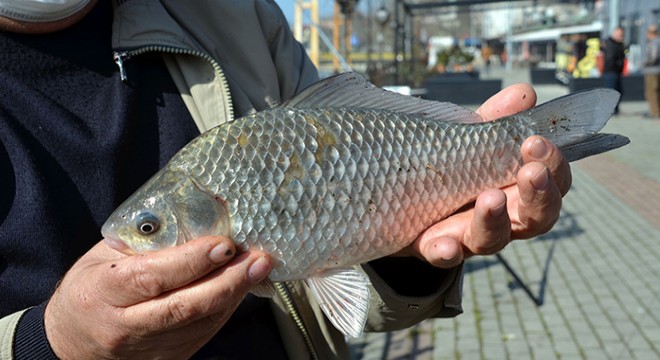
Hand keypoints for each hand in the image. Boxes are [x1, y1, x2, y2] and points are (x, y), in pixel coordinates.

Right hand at [45, 237, 271, 358]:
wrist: (73, 340)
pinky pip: (204, 332)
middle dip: (229, 280)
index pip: (153, 277)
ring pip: (201, 322)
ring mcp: (147, 349)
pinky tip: (240, 287)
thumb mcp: (106, 255)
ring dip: (236, 293)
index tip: (224, 245)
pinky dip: (227, 308)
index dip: (192, 261)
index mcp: (103, 292)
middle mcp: (124, 326)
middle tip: (258, 258)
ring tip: (258, 267)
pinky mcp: (167, 359)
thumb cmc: (92, 287)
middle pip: (185, 306)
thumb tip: (200, 216)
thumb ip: (146, 240)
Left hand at [404, 83, 571, 267]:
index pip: (552, 182)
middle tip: (531, 170)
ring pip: (493, 239)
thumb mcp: (468, 142)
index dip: (555, 165)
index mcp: (517, 189)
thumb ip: (493, 122)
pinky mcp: (433, 247)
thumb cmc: (449, 170)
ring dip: (494, 219)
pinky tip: (445, 244)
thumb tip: (524, 93)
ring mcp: (468, 236)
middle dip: (539, 194)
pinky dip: (445, 250)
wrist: (401, 205)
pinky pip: (442, 254)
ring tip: (491, 198)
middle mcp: (502, 219)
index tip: (539, 141)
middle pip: (536, 217)